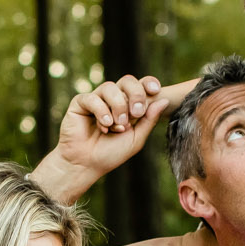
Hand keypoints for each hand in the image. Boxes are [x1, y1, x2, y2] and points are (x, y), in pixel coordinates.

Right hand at [46, 77, 165, 190]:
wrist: (86, 164)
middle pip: (127, 81)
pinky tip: (105, 125)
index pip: (140, 85)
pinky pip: (92, 98)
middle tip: (137, 112)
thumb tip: (164, 100)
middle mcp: (113, 99)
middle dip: (135, 94)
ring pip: (110, 87)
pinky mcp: (80, 103)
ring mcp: (96, 99)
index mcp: (128, 105)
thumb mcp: (136, 138)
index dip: (148, 83)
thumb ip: (149, 120)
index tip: (155, 90)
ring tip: (118, 125)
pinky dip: (101, 111)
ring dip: (117, 106)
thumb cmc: (111, 154)